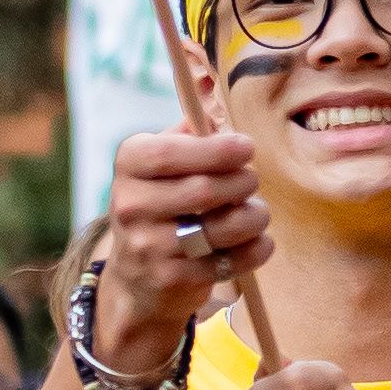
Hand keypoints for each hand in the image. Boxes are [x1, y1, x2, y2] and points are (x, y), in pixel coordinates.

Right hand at [97, 126, 272, 370]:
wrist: (138, 276)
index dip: (216, 150)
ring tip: (258, 212)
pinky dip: (254, 249)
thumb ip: (189, 134)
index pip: (170, 153)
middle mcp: (130, 206)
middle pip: (203, 190)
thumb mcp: (162, 162)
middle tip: (252, 180)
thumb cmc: (163, 202)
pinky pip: (226, 262)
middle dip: (242, 182)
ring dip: (254, 216)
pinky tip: (260, 241)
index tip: (247, 148)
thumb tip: (217, 110)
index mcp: (130, 165)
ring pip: (219, 227)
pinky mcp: (169, 279)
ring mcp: (147, 247)